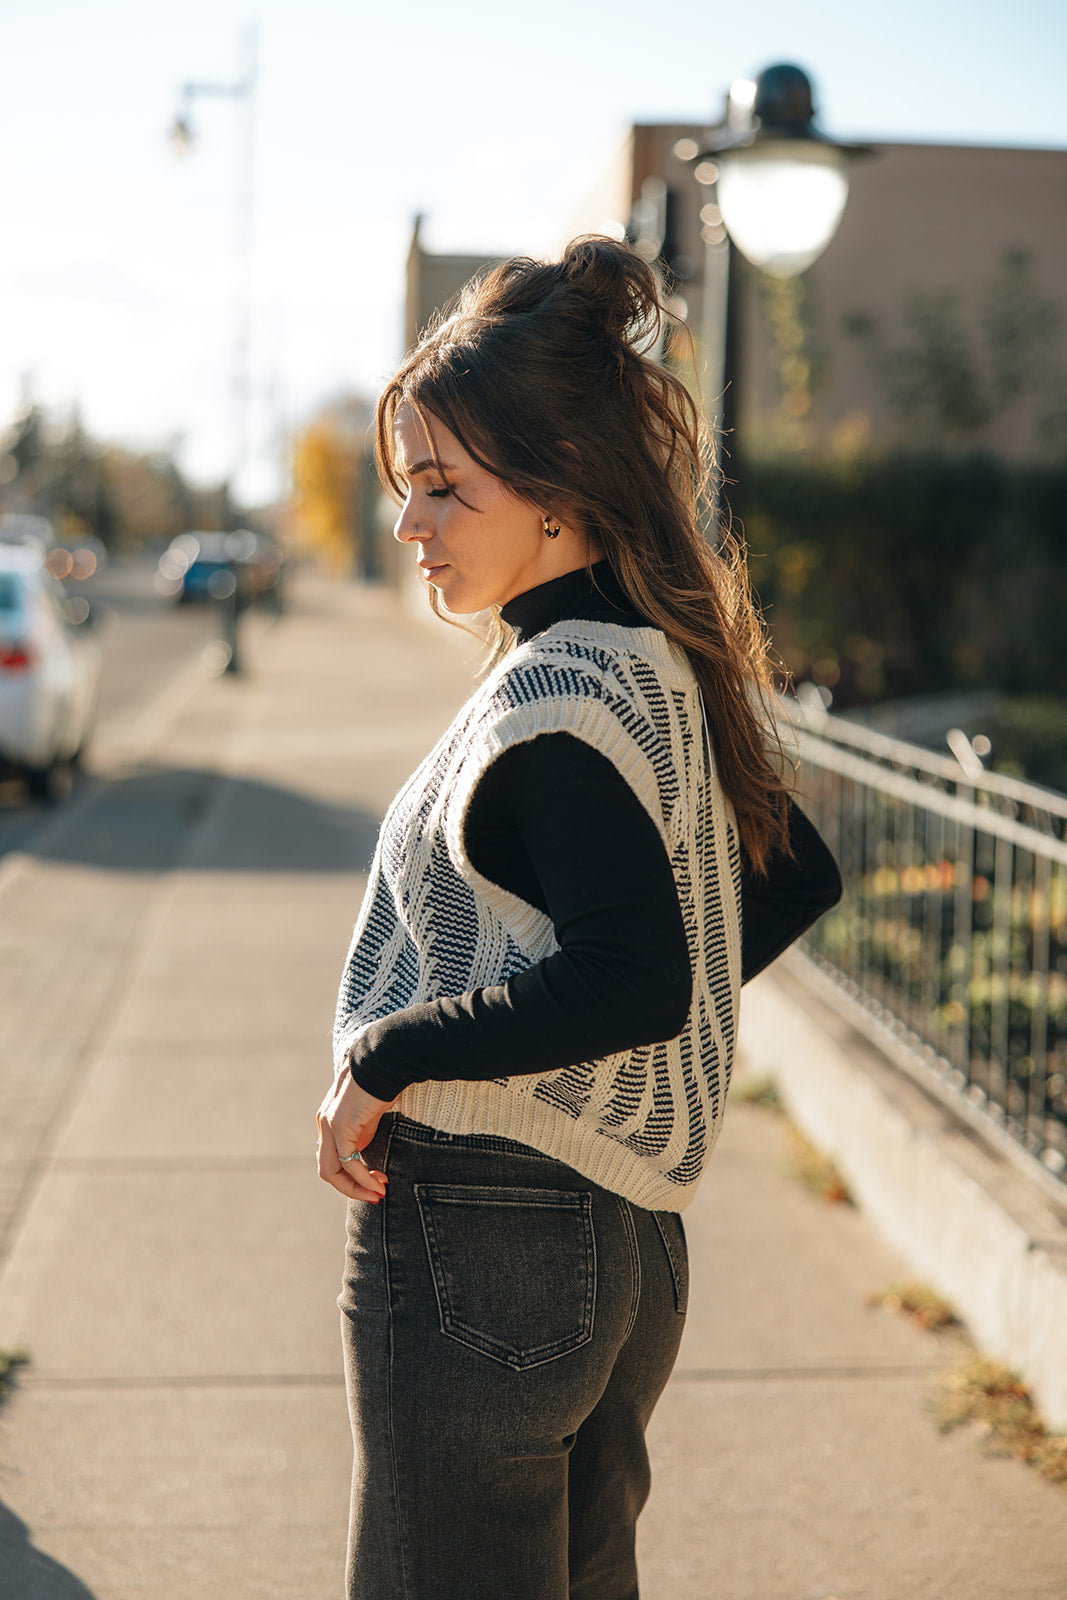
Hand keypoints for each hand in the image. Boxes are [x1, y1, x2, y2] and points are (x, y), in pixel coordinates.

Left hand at [317, 1061, 393, 1202]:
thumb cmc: (382, 1083)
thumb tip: (362, 1152)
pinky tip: (379, 1181)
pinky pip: (349, 1162)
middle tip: (375, 1196)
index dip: (350, 1176)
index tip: (375, 1184)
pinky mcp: (341, 1125)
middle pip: (327, 1170)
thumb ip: (362, 1132)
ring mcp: (329, 1125)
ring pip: (333, 1171)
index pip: (332, 1157)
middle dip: (351, 1188)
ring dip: (357, 1187)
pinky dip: (363, 1177)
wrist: (385, 1061)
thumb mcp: (369, 1113)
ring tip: (379, 1193)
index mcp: (328, 1119)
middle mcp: (324, 1123)